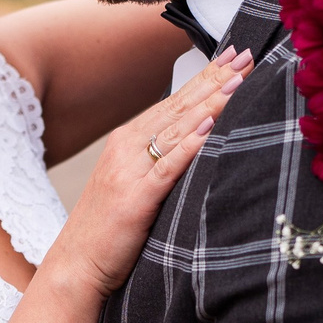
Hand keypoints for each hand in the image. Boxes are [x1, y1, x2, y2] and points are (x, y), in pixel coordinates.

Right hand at [51, 46, 249, 295]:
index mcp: (126, 142)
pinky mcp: (135, 199)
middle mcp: (126, 148)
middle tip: (246, 56)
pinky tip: (210, 127)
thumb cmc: (109, 231)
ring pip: (176, 129)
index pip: (174, 101)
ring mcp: (128, 171)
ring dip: (209, 103)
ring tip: (238, 81)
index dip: (205, 77)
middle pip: (178, 106)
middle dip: (214, 79)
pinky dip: (190, 145)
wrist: (75, 266)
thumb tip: (199, 143)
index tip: (234, 56)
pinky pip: (167, 167)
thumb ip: (159, 162)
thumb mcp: (134, 186)